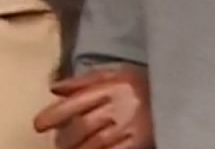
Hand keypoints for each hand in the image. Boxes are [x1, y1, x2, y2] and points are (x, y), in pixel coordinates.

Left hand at [33, 65, 152, 148]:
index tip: (38, 125)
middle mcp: (118, 106)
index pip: (76, 102)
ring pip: (94, 144)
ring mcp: (128, 126)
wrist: (176, 93)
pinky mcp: (138, 142)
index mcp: (110, 86)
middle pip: (82, 126)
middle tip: (56, 144)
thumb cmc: (141, 82)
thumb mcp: (115, 72)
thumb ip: (84, 80)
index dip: (54, 115)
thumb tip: (54, 88)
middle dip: (64, 139)